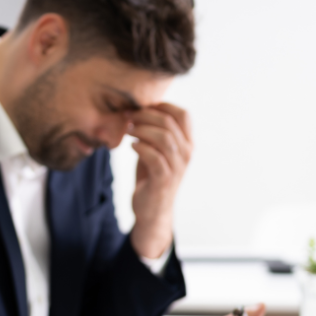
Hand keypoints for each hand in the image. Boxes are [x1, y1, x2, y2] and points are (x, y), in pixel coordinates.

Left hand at [130, 102, 192, 258]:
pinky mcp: (164, 179)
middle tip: (129, 116)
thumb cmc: (152, 175)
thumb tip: (139, 107)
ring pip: (163, 138)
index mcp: (187, 143)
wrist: (152, 209)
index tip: (142, 107)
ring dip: (142, 129)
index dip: (162, 105)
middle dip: (146, 115)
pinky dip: (140, 147)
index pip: (183, 114)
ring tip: (128, 130)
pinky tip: (131, 146)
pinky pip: (154, 156)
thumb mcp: (156, 149)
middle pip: (170, 122)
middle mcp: (186, 153)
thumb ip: (154, 130)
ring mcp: (177, 167)